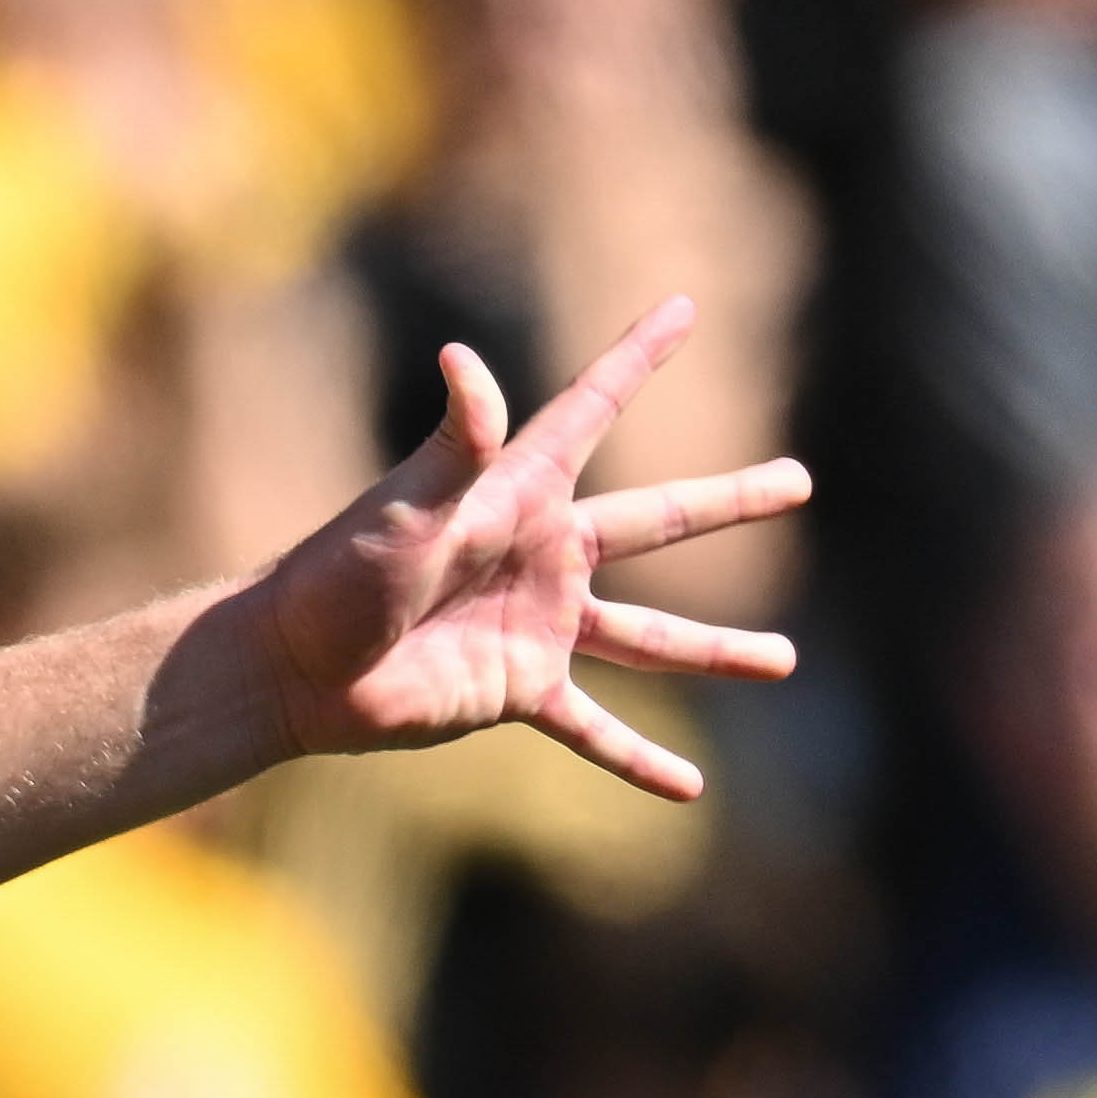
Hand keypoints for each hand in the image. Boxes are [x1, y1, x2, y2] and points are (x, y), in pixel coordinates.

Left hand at [252, 297, 808, 802]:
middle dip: (729, 501)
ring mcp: (539, 626)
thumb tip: (463, 356)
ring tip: (785, 660)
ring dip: (717, 650)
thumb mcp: (403, 506)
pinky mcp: (520, 691)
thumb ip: (451, 443)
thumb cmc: (338, 573)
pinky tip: (688, 790)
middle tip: (799, 481)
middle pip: (657, 519)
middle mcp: (544, 554)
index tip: (684, 307)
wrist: (296, 667)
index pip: (590, 411)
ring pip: (651, 639)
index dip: (638, 358)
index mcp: (519, 492)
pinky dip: (638, 759)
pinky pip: (593, 730)